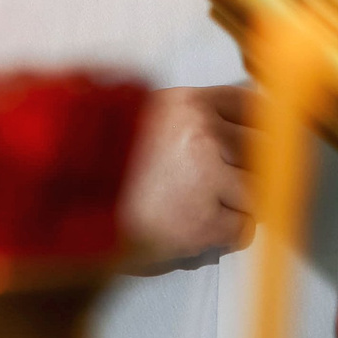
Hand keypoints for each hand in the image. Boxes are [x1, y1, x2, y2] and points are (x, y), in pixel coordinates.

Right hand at [119, 84, 252, 263]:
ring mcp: (208, 178)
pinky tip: (203, 228)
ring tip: (209, 207)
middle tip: (234, 181)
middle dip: (254, 166)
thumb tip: (230, 124)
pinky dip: (229, 233)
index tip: (263, 135)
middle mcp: (203, 135)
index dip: (260, 123)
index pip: (248, 104)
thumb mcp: (141, 119)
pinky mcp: (206, 222)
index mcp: (187, 104)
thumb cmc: (105, 166)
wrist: (74, 207)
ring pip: (258, 189)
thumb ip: (183, 117)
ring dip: (241, 202)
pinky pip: (243, 228)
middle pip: (261, 147)